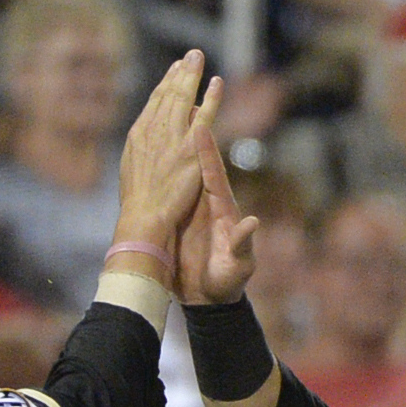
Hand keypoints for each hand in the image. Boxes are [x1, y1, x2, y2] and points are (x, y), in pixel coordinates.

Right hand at [114, 50, 218, 259]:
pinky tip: (217, 82)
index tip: (172, 72)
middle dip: (178, 73)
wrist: (143, 218)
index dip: (164, 86)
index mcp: (138, 137)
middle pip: (167, 95)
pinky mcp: (189, 147)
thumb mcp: (132, 174)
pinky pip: (204, 116)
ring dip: (191, 75)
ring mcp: (171, 137)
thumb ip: (144, 156)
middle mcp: (152, 130)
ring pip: (182, 98)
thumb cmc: (136, 208)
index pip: (154, 104)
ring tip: (198, 57)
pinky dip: (211, 98)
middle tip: (188, 56)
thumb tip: (149, 148)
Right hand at [173, 124, 258, 305]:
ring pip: (184, 175)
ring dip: (176, 150)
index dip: (208, 152)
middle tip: (185, 108)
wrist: (210, 299)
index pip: (215, 176)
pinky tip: (153, 158)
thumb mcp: (239, 265)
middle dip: (192, 137)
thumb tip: (252, 222)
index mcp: (223, 210)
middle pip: (199, 165)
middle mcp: (208, 204)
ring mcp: (192, 211)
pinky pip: (171, 195)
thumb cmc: (229, 282)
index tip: (202, 127)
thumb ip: (243, 244)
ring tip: (168, 122)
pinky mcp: (179, 221)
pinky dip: (163, 176)